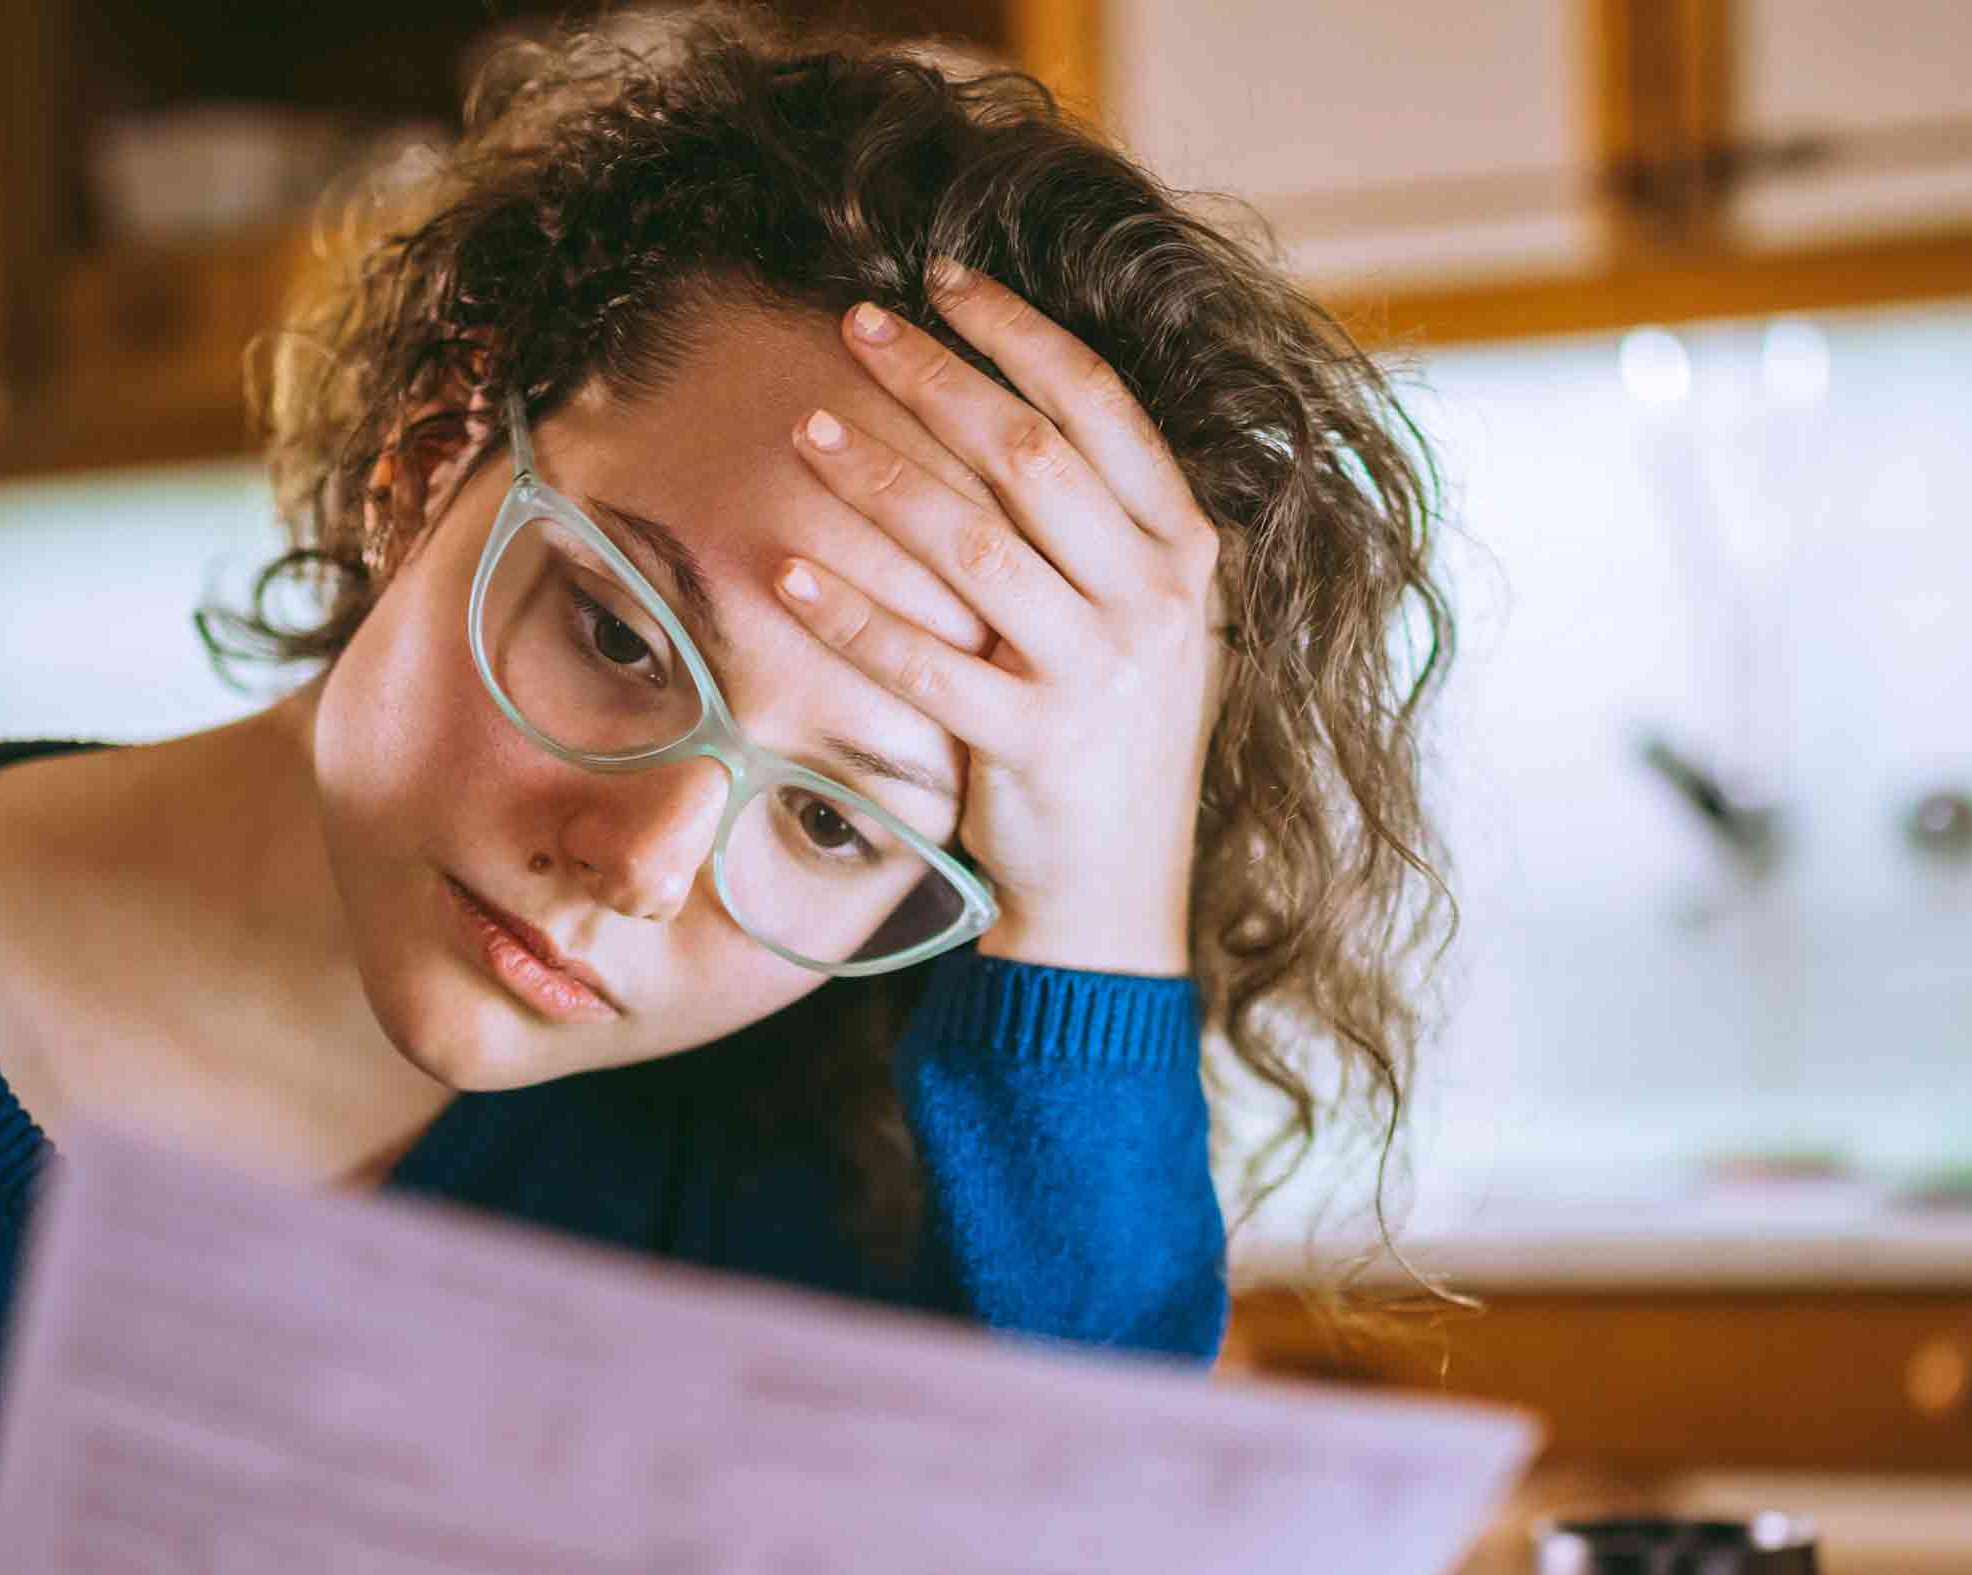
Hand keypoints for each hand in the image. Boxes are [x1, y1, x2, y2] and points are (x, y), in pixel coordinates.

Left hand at [775, 259, 1221, 976]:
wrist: (1117, 896)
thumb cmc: (1108, 740)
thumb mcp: (1142, 622)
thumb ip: (1099, 525)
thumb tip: (1004, 402)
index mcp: (1184, 553)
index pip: (1099, 407)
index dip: (1016, 332)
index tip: (940, 281)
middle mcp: (1153, 603)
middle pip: (1030, 454)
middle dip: (936, 377)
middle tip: (855, 325)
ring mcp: (1098, 675)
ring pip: (973, 546)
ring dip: (880, 479)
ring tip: (805, 430)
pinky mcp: (1034, 746)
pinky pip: (925, 663)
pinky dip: (851, 614)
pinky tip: (786, 570)